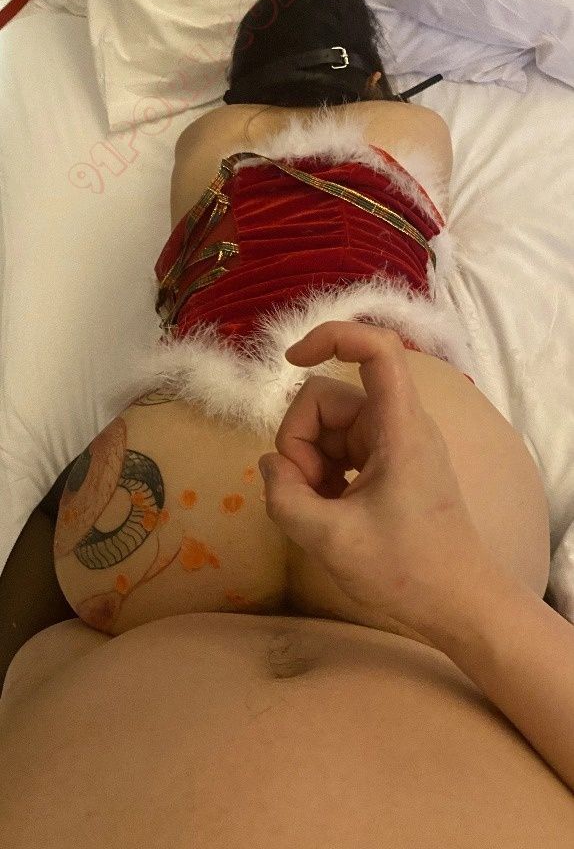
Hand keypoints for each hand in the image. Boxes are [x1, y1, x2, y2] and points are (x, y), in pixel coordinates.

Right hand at [258, 321, 495, 644]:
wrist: (458, 604)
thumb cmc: (406, 570)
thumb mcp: (330, 539)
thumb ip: (285, 496)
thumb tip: (270, 465)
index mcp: (398, 426)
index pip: (377, 347)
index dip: (332, 335)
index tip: (290, 360)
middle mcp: (398, 424)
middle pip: (328, 399)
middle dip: (300, 441)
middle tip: (304, 494)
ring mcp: (392, 444)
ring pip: (328, 428)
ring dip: (310, 464)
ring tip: (319, 512)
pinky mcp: (388, 464)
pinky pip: (340, 449)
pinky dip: (324, 474)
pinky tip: (329, 512)